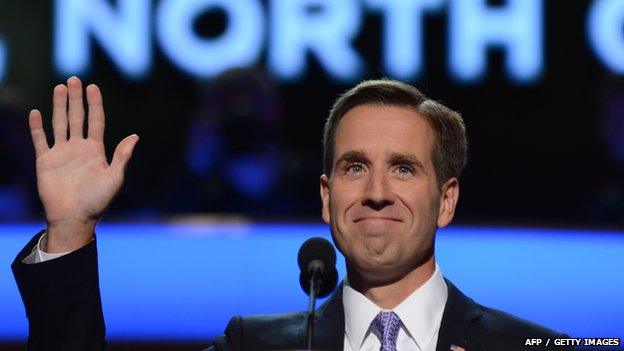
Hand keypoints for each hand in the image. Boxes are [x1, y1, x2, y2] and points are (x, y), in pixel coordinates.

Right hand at [28, 77, 138, 251]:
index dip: (94, 104)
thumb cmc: (97, 201)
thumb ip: (122, 156)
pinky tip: (36, 112)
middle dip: (75, 98)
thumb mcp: (114, 177)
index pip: (95, 120)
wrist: (74, 217)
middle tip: (73, 79)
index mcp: (95, 150)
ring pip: (60, 123)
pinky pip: (40, 140)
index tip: (93, 87)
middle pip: (77, 117)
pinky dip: (37, 127)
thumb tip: (135, 136)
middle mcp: (78, 148)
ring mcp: (61, 153)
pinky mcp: (45, 161)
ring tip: (59, 88)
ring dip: (58, 106)